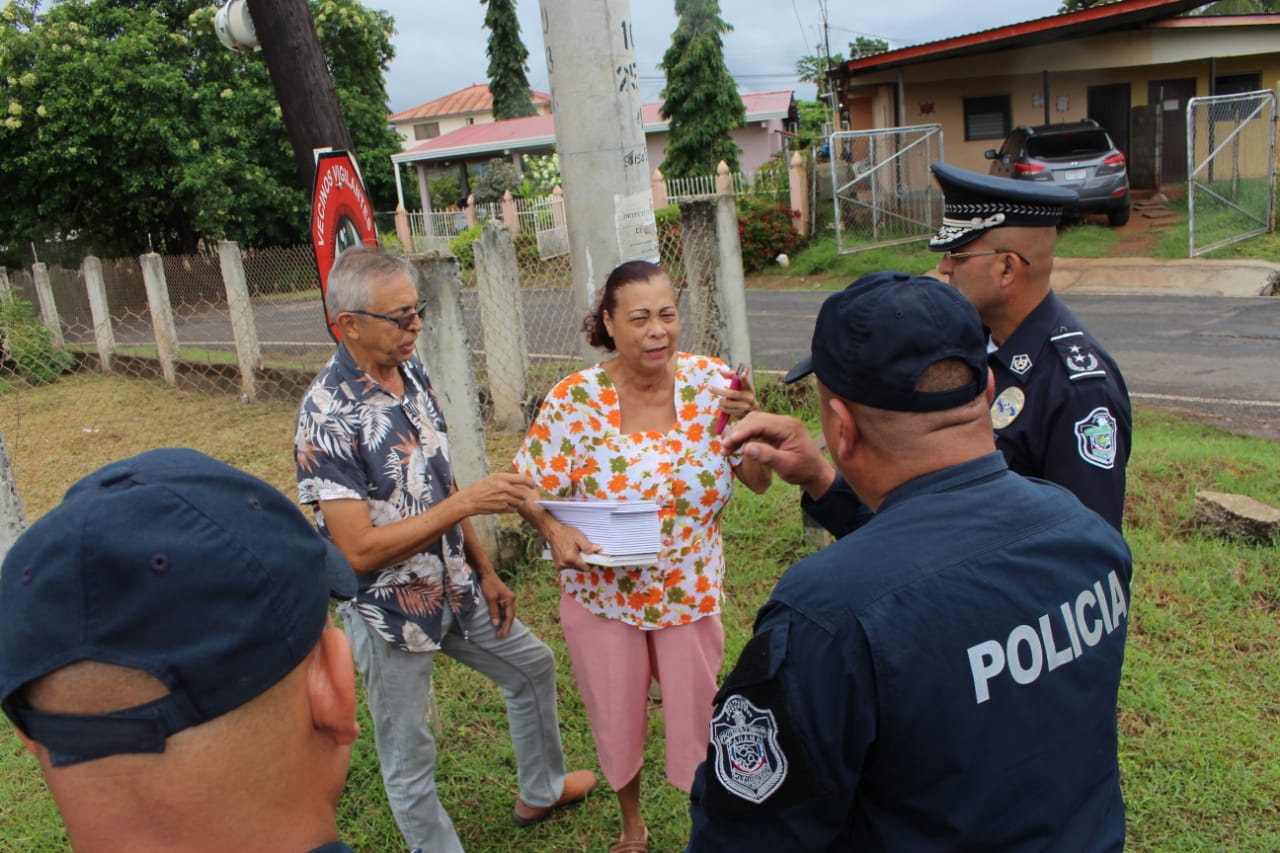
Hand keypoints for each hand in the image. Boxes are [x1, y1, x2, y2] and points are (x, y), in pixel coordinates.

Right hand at [457, 473, 537, 516]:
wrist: (470, 500)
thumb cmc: (481, 487)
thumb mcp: (493, 477)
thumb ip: (507, 478)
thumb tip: (521, 478)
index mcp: (502, 478)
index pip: (523, 479)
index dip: (530, 482)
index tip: (533, 485)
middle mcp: (504, 488)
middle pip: (523, 493)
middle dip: (524, 495)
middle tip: (520, 494)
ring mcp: (503, 499)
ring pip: (519, 502)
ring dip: (518, 502)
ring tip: (512, 499)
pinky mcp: (501, 508)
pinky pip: (514, 509)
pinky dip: (513, 507)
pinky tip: (507, 504)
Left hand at [478, 571, 515, 637]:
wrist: (485, 573)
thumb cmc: (488, 584)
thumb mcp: (490, 598)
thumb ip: (494, 611)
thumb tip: (496, 624)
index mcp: (510, 599)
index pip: (509, 617)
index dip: (505, 627)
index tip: (501, 635)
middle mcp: (511, 599)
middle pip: (511, 616)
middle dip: (506, 627)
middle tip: (500, 637)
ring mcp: (507, 598)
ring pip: (508, 614)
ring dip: (505, 623)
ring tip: (500, 632)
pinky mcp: (503, 598)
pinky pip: (505, 610)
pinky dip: (503, 617)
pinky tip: (500, 622)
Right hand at [545, 520, 602, 571]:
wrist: (553, 533)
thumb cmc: (566, 533)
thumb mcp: (579, 537)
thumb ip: (588, 546)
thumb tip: (598, 549)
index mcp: (570, 557)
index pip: (585, 568)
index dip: (591, 564)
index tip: (593, 559)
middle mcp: (564, 564)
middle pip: (580, 569)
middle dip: (584, 562)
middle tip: (583, 553)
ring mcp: (560, 565)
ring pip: (575, 568)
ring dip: (578, 562)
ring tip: (576, 552)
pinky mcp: (558, 566)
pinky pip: (569, 567)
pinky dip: (572, 562)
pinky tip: (570, 554)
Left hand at [709, 366, 756, 423]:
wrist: (752, 410)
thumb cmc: (743, 393)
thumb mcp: (740, 385)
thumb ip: (731, 376)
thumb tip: (721, 371)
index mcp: (749, 388)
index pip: (748, 383)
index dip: (745, 379)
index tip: (742, 374)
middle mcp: (748, 397)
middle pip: (732, 394)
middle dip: (719, 391)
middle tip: (709, 387)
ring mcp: (745, 406)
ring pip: (727, 403)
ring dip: (720, 401)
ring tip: (720, 400)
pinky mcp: (740, 414)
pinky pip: (727, 411)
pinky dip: (722, 408)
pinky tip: (721, 406)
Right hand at [721, 411, 835, 497]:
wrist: (815, 472)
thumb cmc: (803, 470)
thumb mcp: (786, 466)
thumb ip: (767, 456)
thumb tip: (747, 448)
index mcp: (789, 427)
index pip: (760, 424)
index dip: (741, 432)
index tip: (727, 443)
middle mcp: (784, 421)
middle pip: (754, 419)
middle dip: (737, 432)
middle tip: (724, 449)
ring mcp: (779, 424)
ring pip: (752, 422)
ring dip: (738, 434)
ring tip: (726, 449)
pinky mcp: (775, 430)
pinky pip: (756, 428)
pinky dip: (745, 436)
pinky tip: (736, 446)